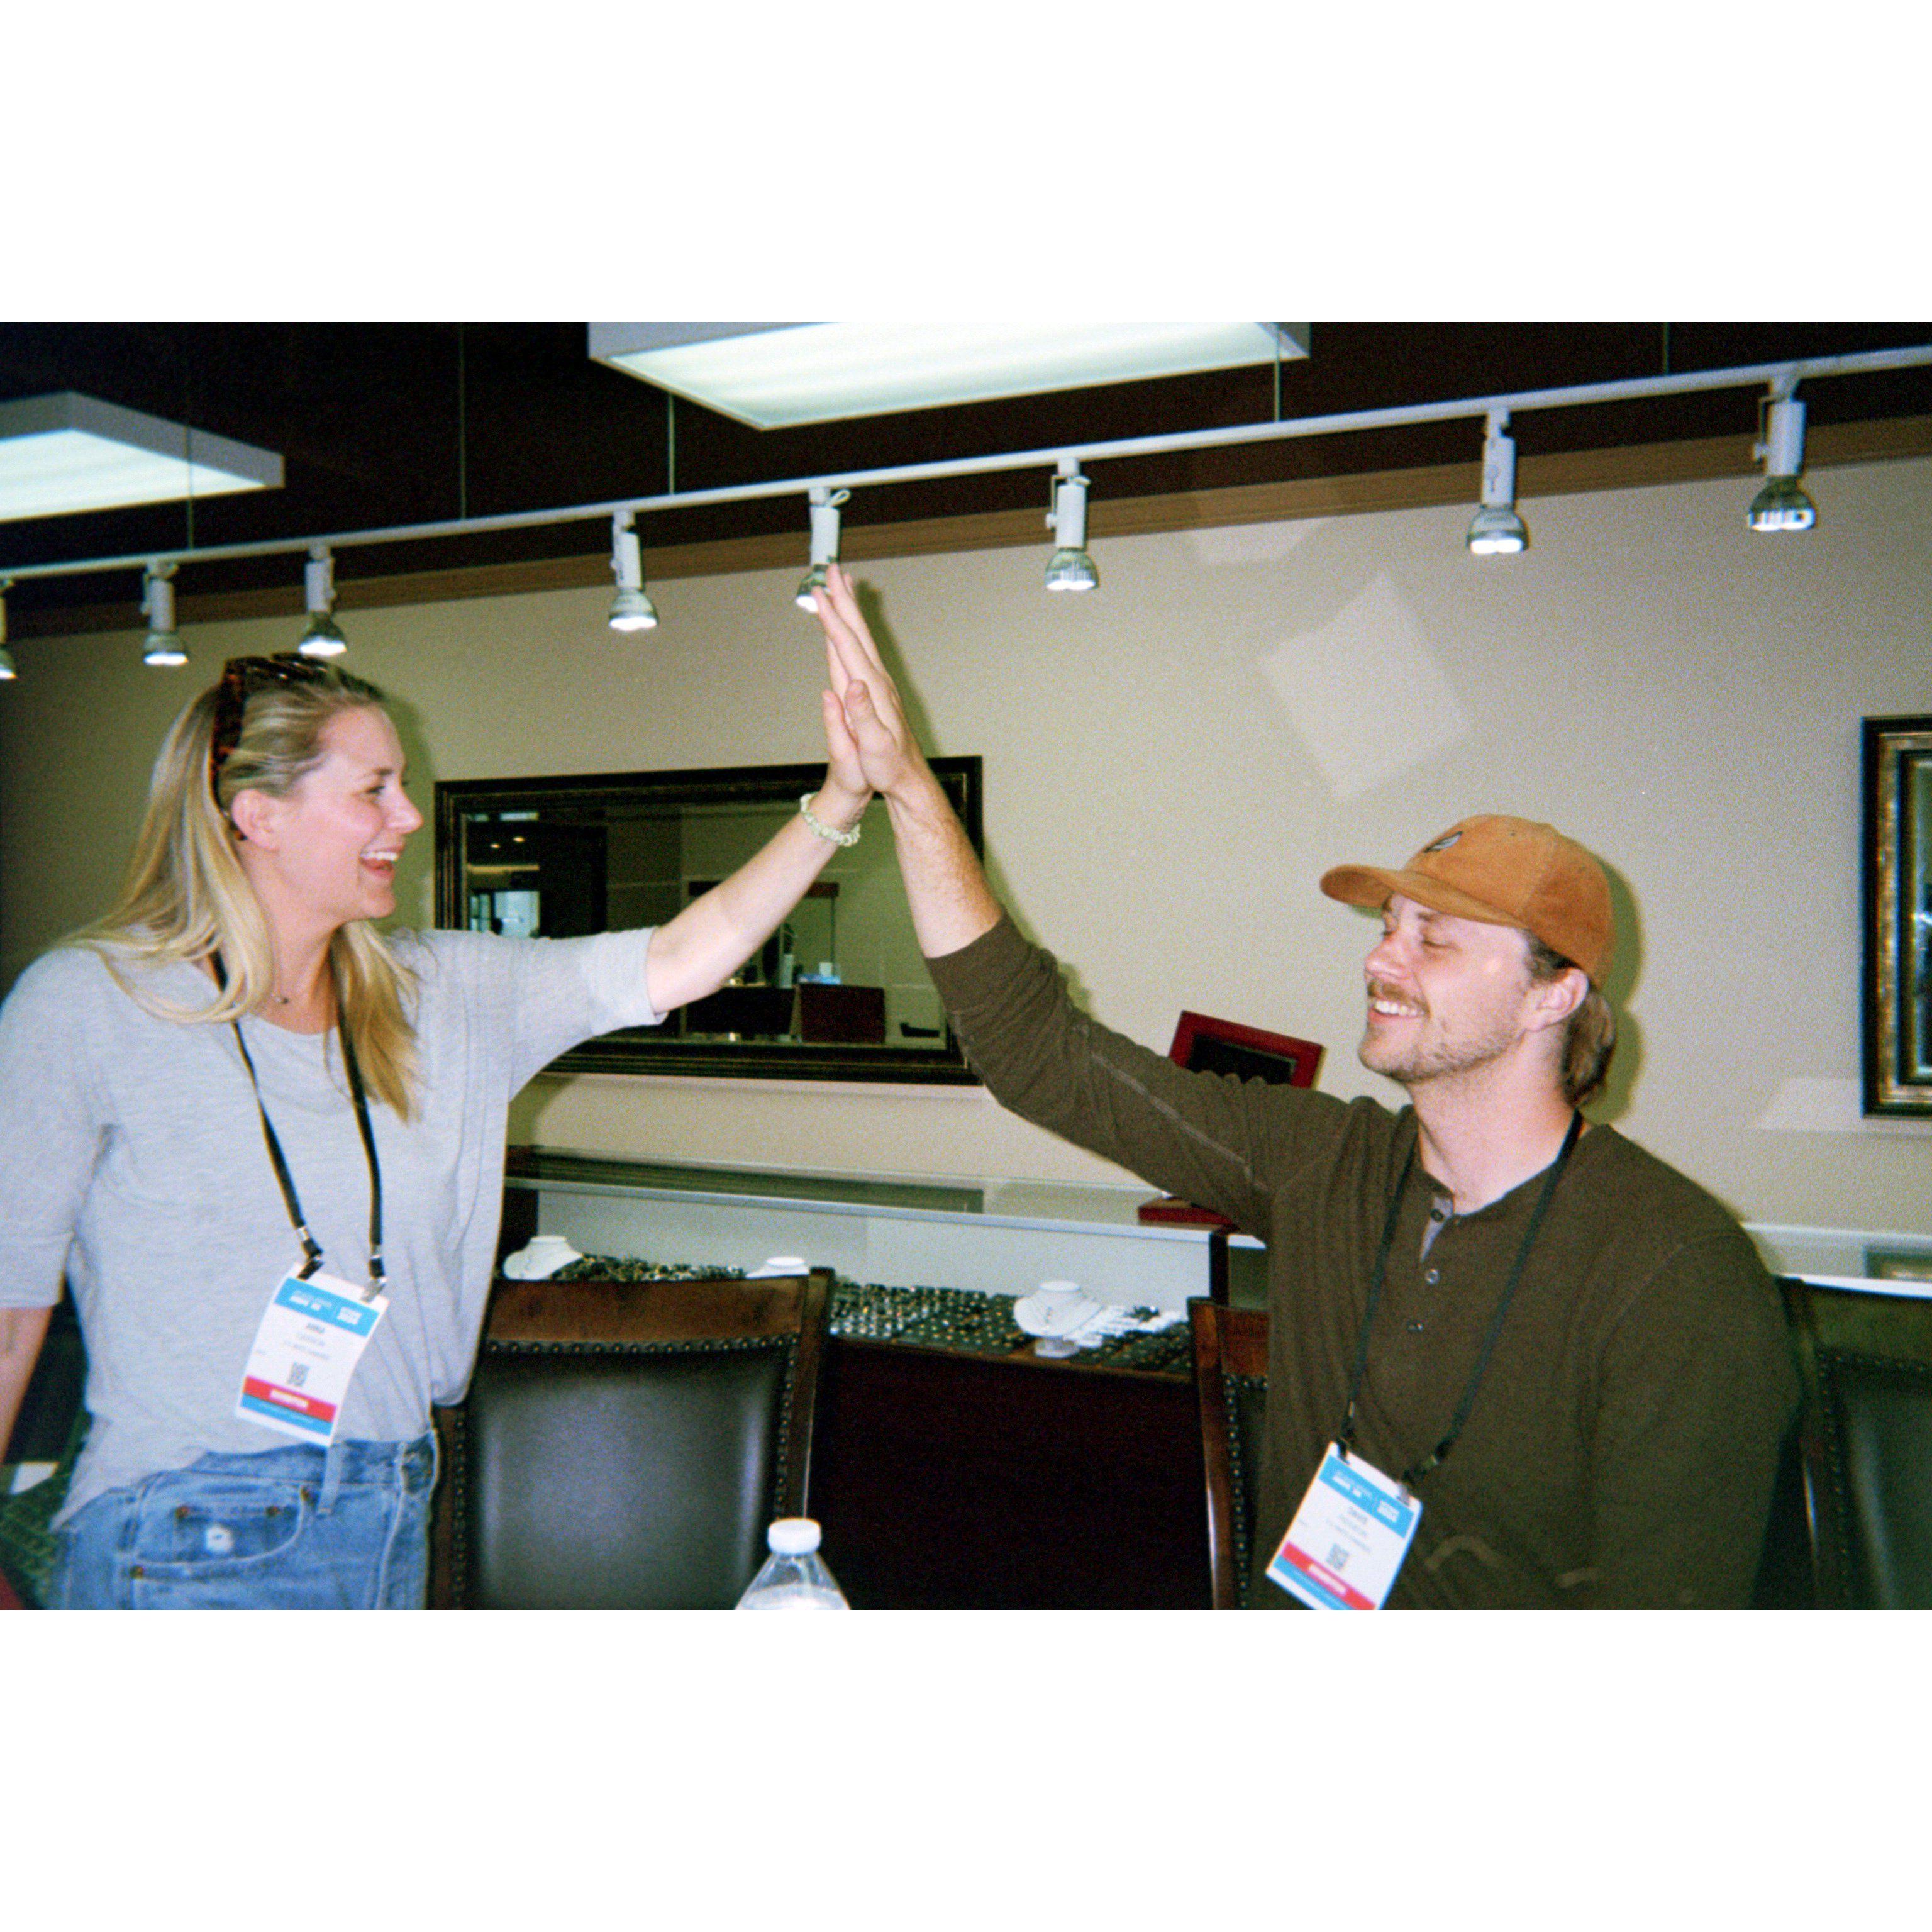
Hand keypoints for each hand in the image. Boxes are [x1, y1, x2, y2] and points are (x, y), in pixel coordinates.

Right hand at [813, 563, 929, 800]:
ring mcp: (877, 683)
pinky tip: (845, 628)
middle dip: (843, 599)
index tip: (819, 594)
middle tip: (832, 570)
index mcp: (871, 690)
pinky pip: (859, 651)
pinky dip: (850, 633)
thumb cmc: (887, 767)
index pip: (848, 646)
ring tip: (840, 587)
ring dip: (849, 610)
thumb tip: (851, 685)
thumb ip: (861, 715)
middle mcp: (875, 680)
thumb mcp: (874, 746)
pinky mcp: (875, 690)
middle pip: (857, 631)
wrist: (907, 778)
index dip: (832, 619)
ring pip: (860, 637)